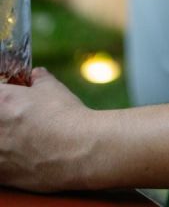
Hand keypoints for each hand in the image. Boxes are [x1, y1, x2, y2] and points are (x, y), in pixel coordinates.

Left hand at [0, 67, 95, 190]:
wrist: (78, 151)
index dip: (5, 96)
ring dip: (5, 139)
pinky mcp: (1, 176)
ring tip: (22, 140)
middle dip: (5, 118)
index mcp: (1, 100)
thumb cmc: (65, 116)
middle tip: (17, 119)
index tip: (13, 102)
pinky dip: (7, 160)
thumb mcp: (53, 88)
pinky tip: (23, 157)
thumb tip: (36, 75)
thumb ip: (39, 79)